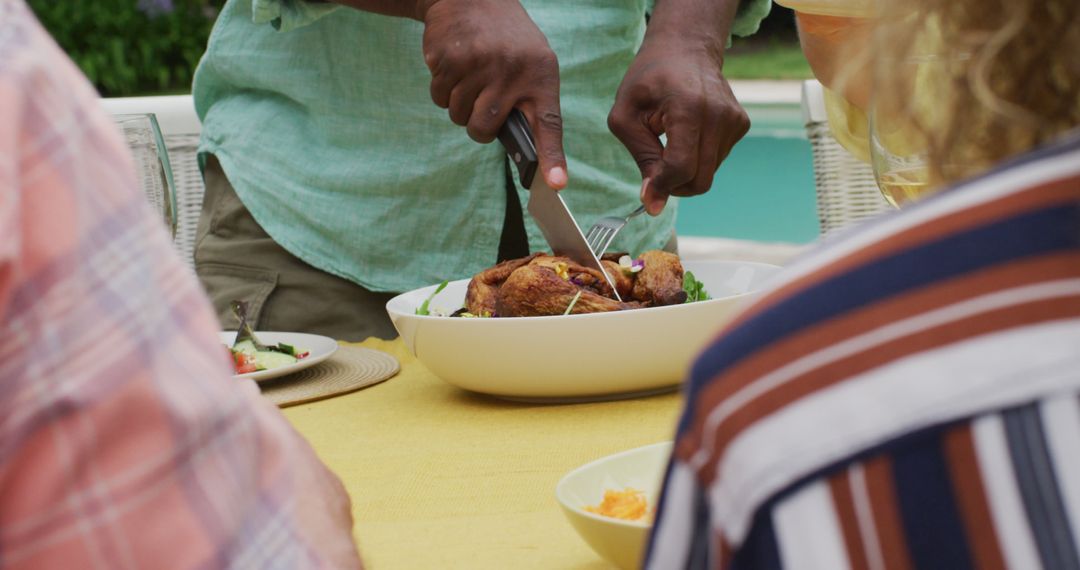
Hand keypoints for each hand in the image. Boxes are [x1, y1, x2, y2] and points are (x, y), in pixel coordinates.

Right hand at [418, 0, 567, 187]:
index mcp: (541, 74)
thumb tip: (526, 150)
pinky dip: (443, 90)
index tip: (556, 184)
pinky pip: (439, 98)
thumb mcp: (532, 61)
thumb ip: (529, 101)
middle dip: (478, 127)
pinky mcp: (449, 59)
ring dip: (458, 105)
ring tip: (470, 76)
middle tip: (481, 105)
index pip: (549, 123)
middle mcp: (512, 70)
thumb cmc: (507, 39)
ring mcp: (479, 65)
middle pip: (484, 129)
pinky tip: (454, 67)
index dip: (551, 157)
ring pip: (458, 116)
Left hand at [608, 39, 748, 214]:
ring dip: (685, 170)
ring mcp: (734, 119)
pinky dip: (698, 158)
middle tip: (654, 172)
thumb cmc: (648, 81)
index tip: (647, 194)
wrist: (684, 49)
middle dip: (674, 185)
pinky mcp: (741, 124)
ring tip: (670, 142)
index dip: (661, 186)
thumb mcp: (625, 117)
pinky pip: (716, 161)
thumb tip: (653, 202)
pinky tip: (687, 134)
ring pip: (708, 174)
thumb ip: (641, 159)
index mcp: (689, 108)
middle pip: (699, 179)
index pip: (680, 167)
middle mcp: (719, 115)